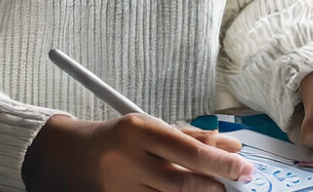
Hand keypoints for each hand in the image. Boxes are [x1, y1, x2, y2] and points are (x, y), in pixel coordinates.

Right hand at [22, 113, 253, 190]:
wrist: (68, 155)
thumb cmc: (117, 137)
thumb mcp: (150, 127)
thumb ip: (190, 137)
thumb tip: (231, 147)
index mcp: (137, 130)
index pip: (188, 150)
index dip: (221, 162)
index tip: (244, 166)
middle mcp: (127, 159)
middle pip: (182, 181)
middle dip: (216, 183)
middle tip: (236, 181)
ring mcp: (120, 186)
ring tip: (215, 189)